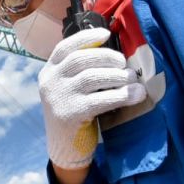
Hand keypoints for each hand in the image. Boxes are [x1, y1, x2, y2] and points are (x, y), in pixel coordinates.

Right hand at [39, 28, 145, 168]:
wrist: (64, 149)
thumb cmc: (74, 114)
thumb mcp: (70, 89)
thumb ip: (81, 71)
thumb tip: (113, 53)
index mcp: (49, 72)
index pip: (64, 48)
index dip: (86, 37)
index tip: (106, 33)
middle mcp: (50, 82)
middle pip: (80, 59)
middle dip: (107, 57)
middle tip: (124, 64)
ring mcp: (59, 98)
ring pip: (91, 77)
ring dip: (117, 75)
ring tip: (132, 79)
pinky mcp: (70, 114)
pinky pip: (100, 99)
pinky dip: (121, 95)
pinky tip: (135, 94)